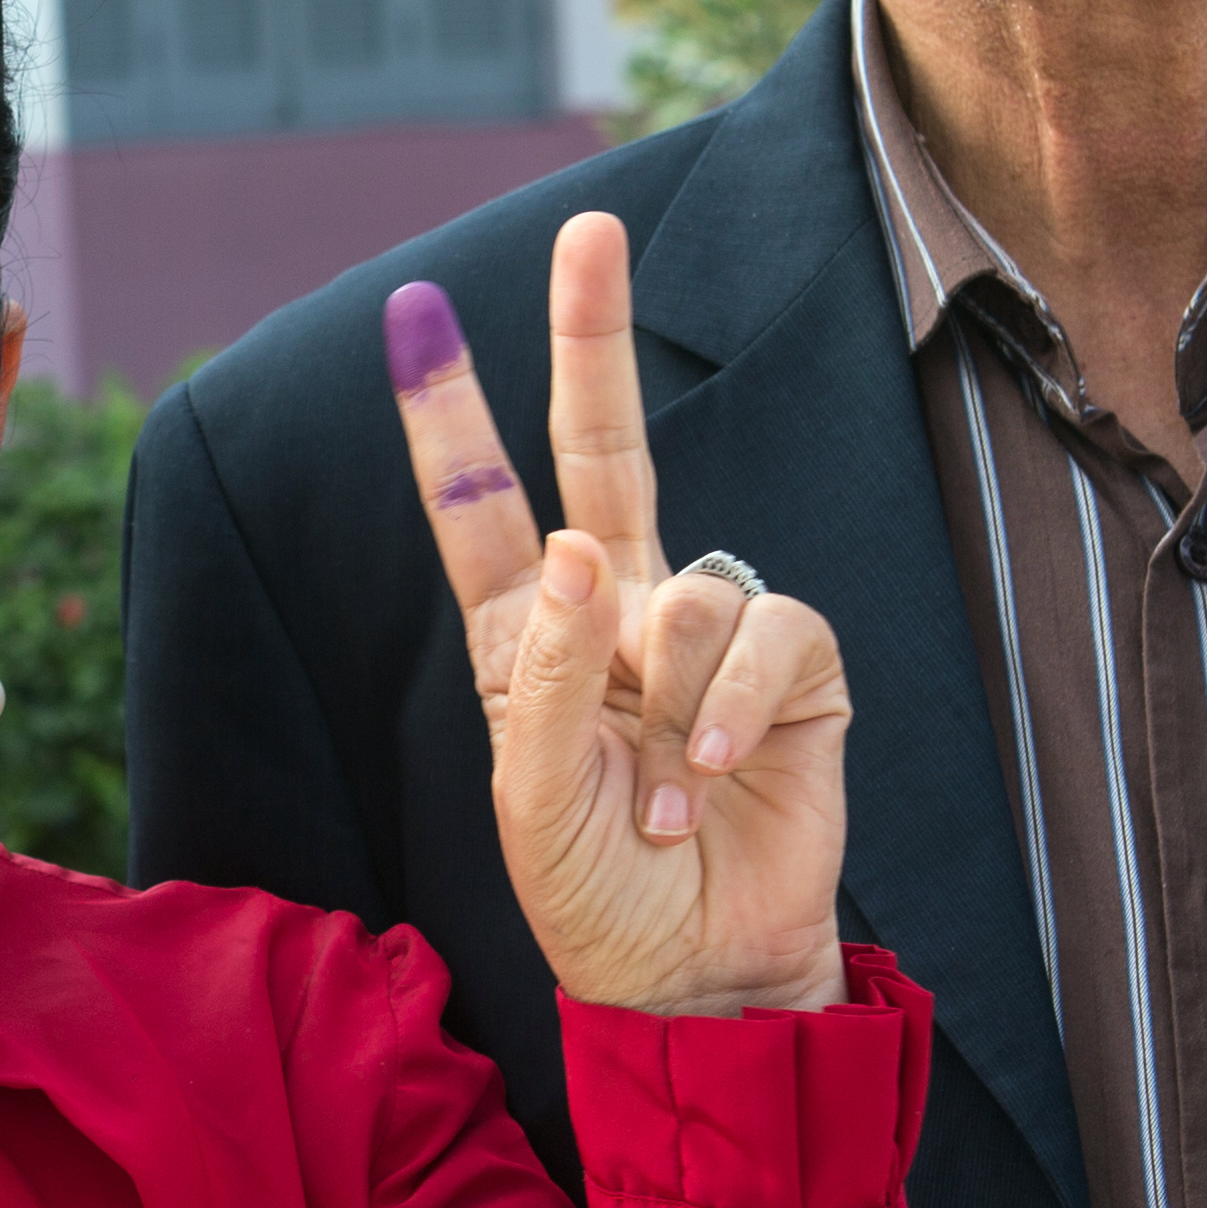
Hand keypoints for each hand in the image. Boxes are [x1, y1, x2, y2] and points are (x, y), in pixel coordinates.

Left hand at [387, 216, 852, 1016]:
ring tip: (657, 796)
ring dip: (670, 697)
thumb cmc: (594, 897)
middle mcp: (615, 612)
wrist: (695, 976)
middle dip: (594, 341)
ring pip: (690, 584)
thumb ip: (546, 675)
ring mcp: (706, 636)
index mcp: (525, 637)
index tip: (410, 313)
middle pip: (604, 450)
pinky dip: (736, 702)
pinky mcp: (795, 670)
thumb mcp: (532, 799)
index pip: (480, 510)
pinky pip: (771, 629)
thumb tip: (574, 547)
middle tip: (590, 232)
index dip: (449, 416)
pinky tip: (711, 776)